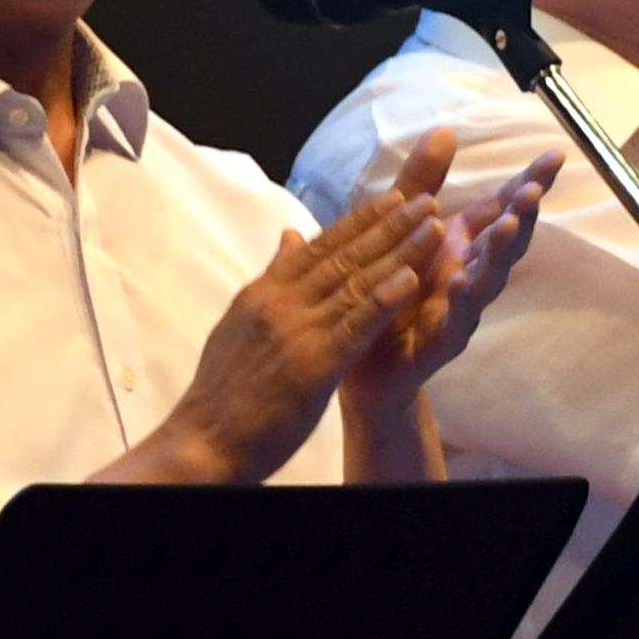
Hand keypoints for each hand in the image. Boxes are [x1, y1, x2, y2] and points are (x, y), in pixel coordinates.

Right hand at [147, 188, 442, 484]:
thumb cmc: (223, 392)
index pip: (319, 246)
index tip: (393, 197)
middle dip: (389, 224)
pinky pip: (355, 326)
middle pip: (343, 255)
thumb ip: (272, 279)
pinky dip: (385, 299)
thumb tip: (289, 236)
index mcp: (264, 293)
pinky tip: (412, 279)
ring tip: (434, 226)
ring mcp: (297, 331)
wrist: (203, 441)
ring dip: (399, 251)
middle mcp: (281, 302)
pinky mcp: (313, 365)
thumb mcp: (241, 324)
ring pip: (356, 281)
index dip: (360, 221)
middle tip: (427, 198)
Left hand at [343, 134, 557, 409]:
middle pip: (505, 242)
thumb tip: (445, 129)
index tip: (554, 156)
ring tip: (508, 225)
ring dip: (500, 253)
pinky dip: (461, 300)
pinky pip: (455, 321)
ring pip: (488, 280)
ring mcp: (460, 309)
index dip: (528, 183)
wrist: (361, 364)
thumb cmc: (389, 291)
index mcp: (459, 243)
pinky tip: (462, 280)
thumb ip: (421, 182)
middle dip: (522, 216)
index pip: (502, 207)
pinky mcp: (439, 342)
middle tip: (534, 190)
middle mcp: (468, 273)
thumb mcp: (399, 229)